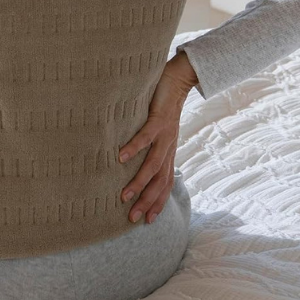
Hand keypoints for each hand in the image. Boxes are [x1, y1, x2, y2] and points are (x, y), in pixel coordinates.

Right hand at [117, 51, 196, 224]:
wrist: (179, 78)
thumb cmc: (163, 103)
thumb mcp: (158, 128)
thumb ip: (149, 143)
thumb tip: (132, 157)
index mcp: (169, 151)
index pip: (166, 184)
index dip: (158, 203)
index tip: (148, 221)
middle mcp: (169, 147)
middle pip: (161, 181)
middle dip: (148, 201)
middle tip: (133, 217)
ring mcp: (165, 134)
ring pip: (154, 164)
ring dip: (140, 182)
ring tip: (125, 195)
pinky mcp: (159, 119)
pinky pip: (146, 136)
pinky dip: (134, 148)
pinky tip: (120, 156)